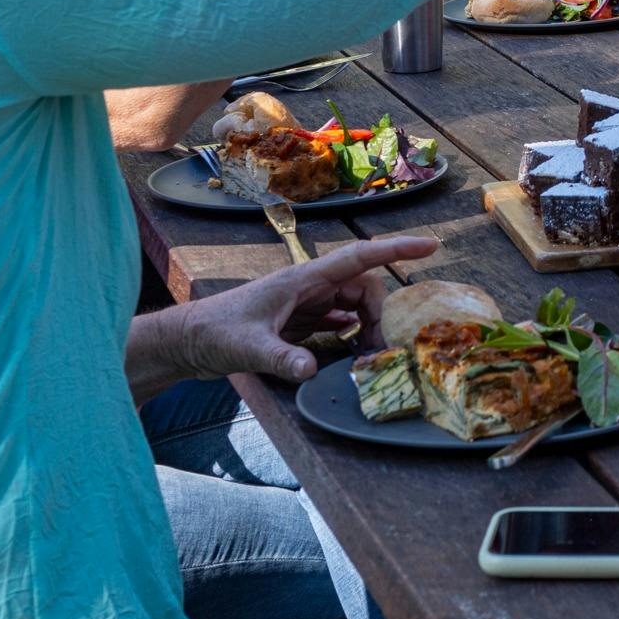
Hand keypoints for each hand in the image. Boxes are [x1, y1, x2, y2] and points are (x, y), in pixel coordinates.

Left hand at [172, 234, 435, 382]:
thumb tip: (310, 372)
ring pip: (352, 303)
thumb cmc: (213, 333)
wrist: (187, 342)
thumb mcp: (248, 347)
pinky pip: (337, 320)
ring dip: (366, 324)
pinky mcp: (297, 321)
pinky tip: (352, 350)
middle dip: (379, 311)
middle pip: (362, 286)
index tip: (431, 246)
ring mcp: (304, 303)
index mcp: (303, 278)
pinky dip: (351, 332)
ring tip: (367, 355)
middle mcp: (308, 286)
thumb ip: (280, 358)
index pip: (359, 257)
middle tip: (379, 347)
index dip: (397, 249)